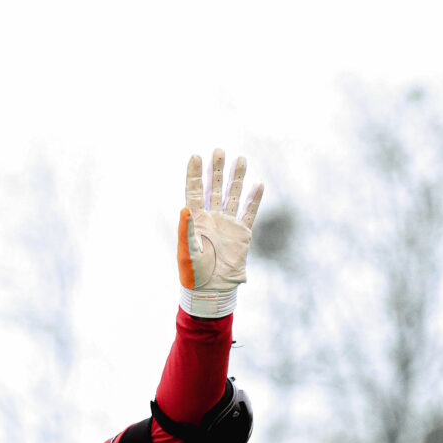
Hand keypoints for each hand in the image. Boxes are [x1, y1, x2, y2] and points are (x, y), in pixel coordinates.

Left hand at [179, 149, 263, 312]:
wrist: (212, 291)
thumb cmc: (194, 274)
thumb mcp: (187, 252)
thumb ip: (185, 230)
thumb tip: (184, 207)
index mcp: (196, 221)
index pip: (194, 192)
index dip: (194, 174)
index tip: (196, 156)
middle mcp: (212, 219)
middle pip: (214, 188)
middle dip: (217, 170)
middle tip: (219, 151)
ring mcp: (227, 225)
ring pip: (233, 196)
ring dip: (236, 178)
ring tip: (240, 159)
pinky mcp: (242, 234)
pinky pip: (249, 213)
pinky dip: (254, 199)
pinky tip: (258, 184)